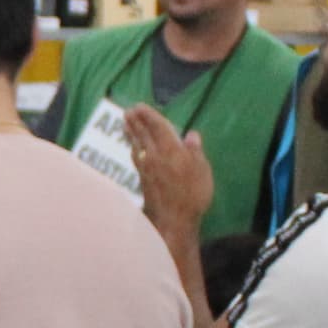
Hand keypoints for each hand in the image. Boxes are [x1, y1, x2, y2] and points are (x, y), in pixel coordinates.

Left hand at [130, 110, 213, 239]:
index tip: (139, 106)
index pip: (157, 127)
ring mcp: (147, 168)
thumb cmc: (193, 194)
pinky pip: (136, 158)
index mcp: (171, 150)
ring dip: (131, 133)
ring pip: (136, 146)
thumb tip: (191, 134)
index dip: (149, 115)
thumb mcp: (202, 170)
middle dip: (135, 122)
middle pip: (143, 134)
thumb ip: (195, 151)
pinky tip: (132, 148)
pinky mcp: (143, 180)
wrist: (174, 220)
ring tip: (125, 124)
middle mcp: (155, 156)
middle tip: (127, 111)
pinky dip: (133, 148)